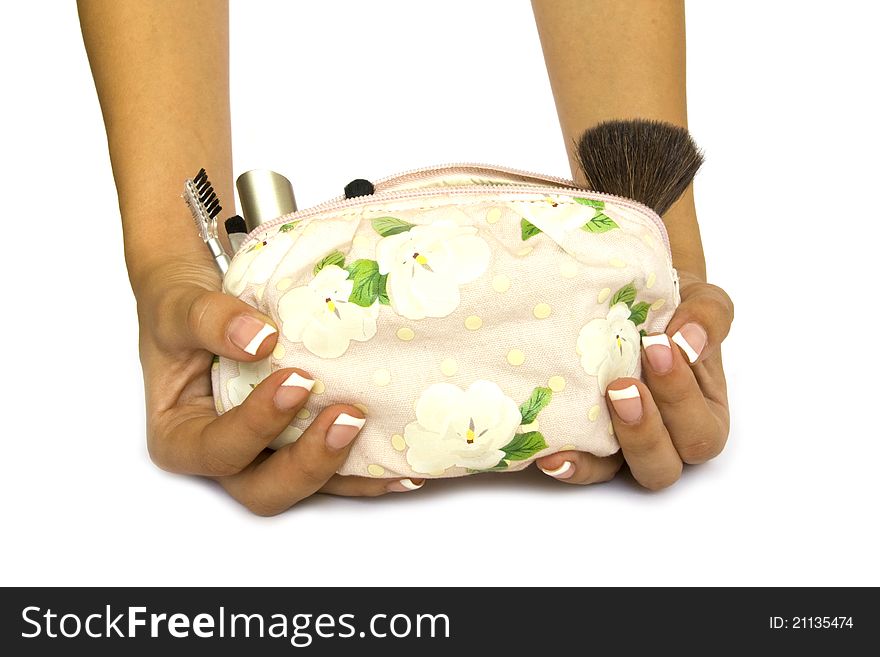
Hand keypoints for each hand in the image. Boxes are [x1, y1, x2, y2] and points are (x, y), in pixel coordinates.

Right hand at [134, 260, 422, 514]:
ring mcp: (267, 455)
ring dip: (349, 472)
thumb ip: (207, 320)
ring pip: (308, 486)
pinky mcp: (301, 444)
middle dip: (308, 463)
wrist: (206, 302)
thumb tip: (259, 339)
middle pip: (263, 489)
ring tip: (387, 445)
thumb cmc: (179, 312)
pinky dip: (370, 469)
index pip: (216, 451)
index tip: (293, 383)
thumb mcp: (177, 308)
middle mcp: (227, 456)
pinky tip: (406, 464)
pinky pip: (336, 469)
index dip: (256, 427)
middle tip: (346, 416)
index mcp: (182, 438)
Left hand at [536, 272, 733, 488]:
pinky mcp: (591, 447)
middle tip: (621, 385)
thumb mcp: (696, 301)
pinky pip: (585, 468)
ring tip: (589, 415)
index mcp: (704, 413)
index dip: (680, 397)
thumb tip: (690, 339)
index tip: (655, 347)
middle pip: (665, 465)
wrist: (624, 294)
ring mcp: (626, 445)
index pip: (701, 431)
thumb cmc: (669, 306)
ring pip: (623, 473)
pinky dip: (571, 465)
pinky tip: (550, 454)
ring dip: (606, 451)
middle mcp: (668, 438)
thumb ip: (706, 316)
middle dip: (645, 430)